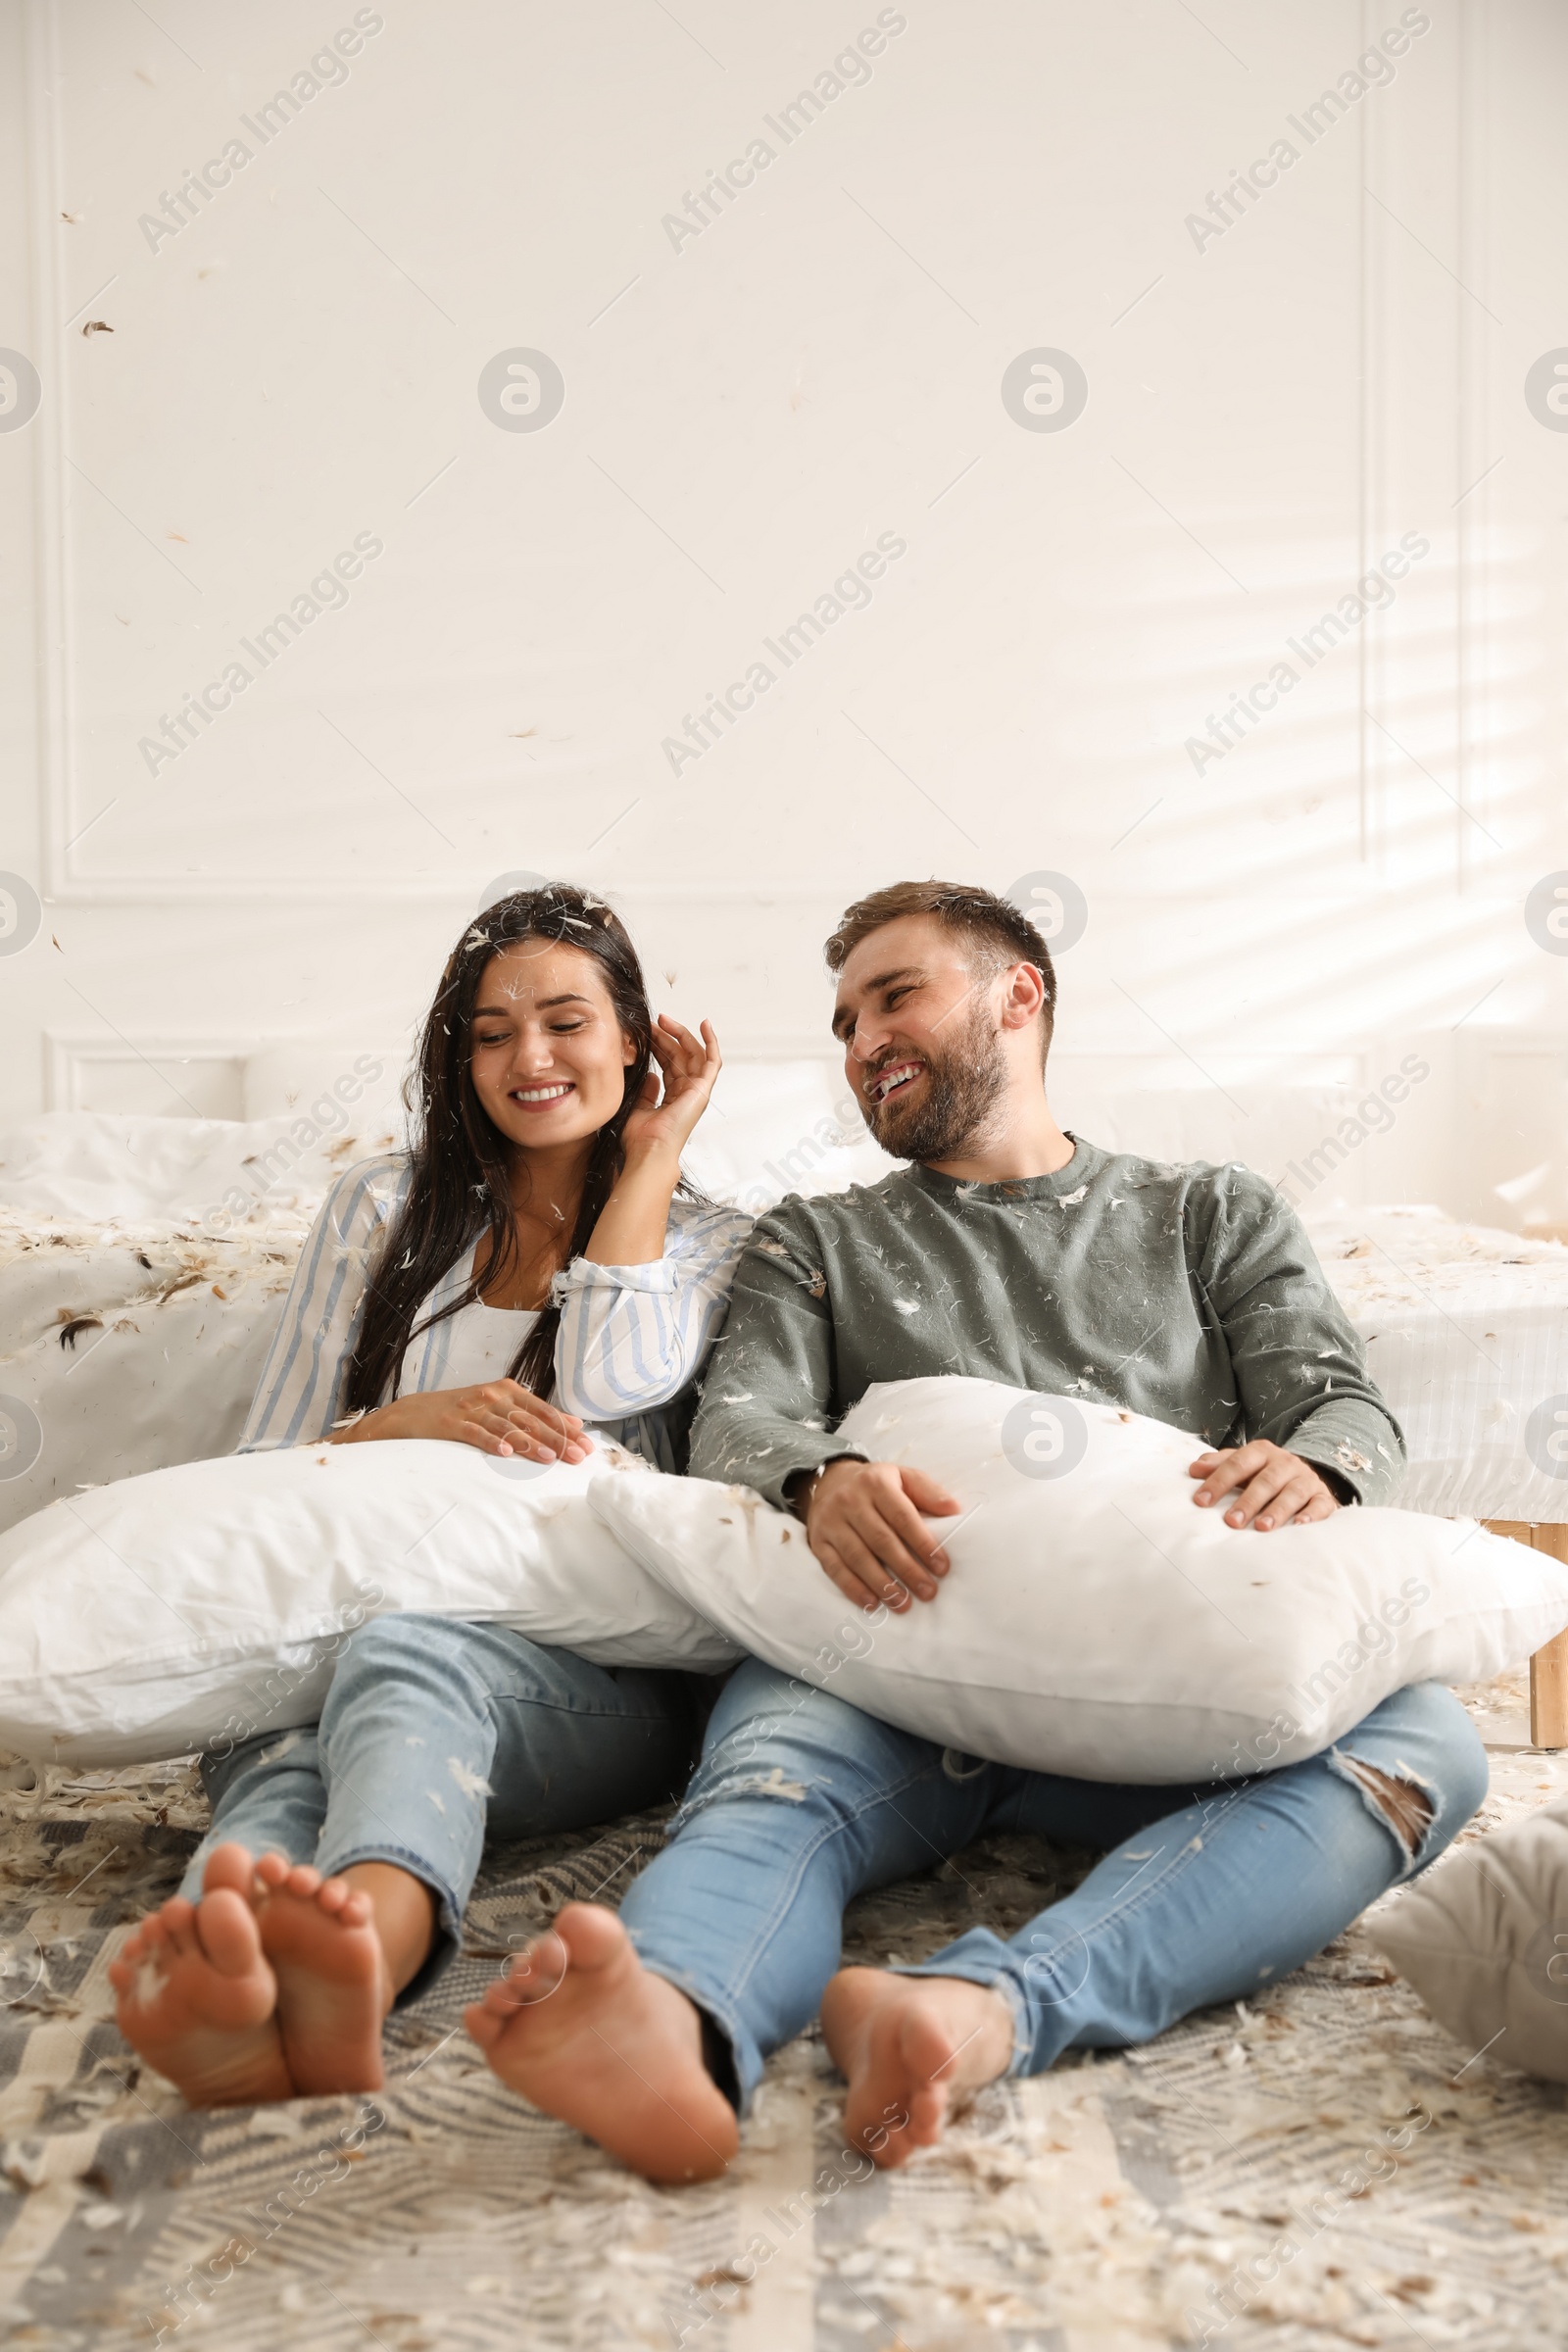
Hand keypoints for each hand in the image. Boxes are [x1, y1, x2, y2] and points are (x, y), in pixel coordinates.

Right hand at [335, 1381, 590, 1463]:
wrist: (413, 1412)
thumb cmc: (463, 1413)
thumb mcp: (500, 1408)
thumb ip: (533, 1415)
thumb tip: (573, 1424)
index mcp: (508, 1391)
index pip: (543, 1412)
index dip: (566, 1428)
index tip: (587, 1446)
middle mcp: (493, 1396)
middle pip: (530, 1420)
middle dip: (556, 1439)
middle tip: (577, 1456)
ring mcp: (473, 1408)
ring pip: (507, 1427)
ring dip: (529, 1443)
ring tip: (548, 1457)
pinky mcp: (452, 1422)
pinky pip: (475, 1433)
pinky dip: (491, 1442)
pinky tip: (505, 1453)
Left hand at [619, 1016, 721, 1160]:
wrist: (648, 1151)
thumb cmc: (641, 1139)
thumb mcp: (636, 1106)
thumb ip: (645, 1090)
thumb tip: (650, 1075)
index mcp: (673, 1098)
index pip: (669, 1064)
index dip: (659, 1046)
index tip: (646, 1033)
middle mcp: (687, 1093)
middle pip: (680, 1056)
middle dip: (666, 1036)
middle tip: (652, 1022)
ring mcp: (696, 1091)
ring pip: (693, 1054)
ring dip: (680, 1034)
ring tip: (664, 1020)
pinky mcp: (702, 1089)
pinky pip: (712, 1061)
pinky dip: (711, 1042)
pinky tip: (705, 1025)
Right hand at [801, 1458, 961, 1613]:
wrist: (829, 1482)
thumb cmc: (875, 1485)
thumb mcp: (903, 1477)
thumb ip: (928, 1491)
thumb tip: (954, 1509)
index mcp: (876, 1483)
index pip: (902, 1517)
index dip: (923, 1544)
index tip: (941, 1567)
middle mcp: (850, 1501)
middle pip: (881, 1540)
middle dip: (907, 1570)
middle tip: (928, 1591)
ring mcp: (831, 1522)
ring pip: (858, 1557)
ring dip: (882, 1584)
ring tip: (903, 1603)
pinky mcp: (818, 1541)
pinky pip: (835, 1568)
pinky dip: (853, 1588)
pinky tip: (872, 1603)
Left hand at [1188, 1441, 1338, 1530]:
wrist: (1305, 1478)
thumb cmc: (1264, 1474)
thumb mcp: (1243, 1465)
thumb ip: (1219, 1465)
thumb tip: (1194, 1469)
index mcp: (1262, 1452)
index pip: (1238, 1463)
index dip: (1219, 1482)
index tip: (1201, 1502)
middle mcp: (1286, 1463)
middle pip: (1266, 1480)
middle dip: (1248, 1501)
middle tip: (1231, 1521)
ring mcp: (1307, 1479)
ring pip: (1293, 1492)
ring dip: (1277, 1510)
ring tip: (1262, 1528)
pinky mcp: (1324, 1497)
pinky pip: (1321, 1504)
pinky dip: (1312, 1515)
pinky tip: (1300, 1526)